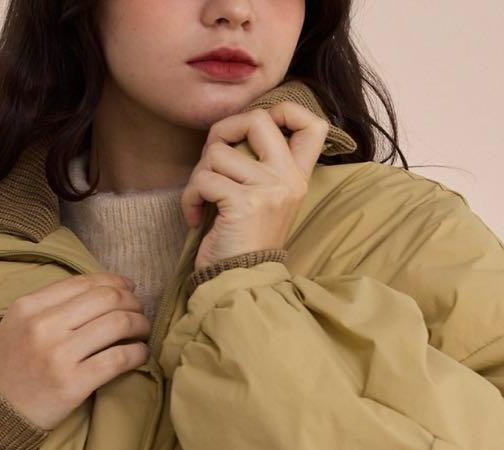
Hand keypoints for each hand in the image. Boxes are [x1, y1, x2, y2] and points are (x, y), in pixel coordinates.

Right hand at [0, 272, 150, 429]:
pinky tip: (141, 355)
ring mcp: (59, 355)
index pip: (83, 282)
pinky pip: (119, 358)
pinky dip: (138, 353)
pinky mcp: (73, 383)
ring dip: (140, 326)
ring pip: (118, 324)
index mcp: (29, 307)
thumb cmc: (9, 368)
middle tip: (140, 313)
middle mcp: (44, 326)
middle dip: (133, 303)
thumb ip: (50, 306)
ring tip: (143, 333)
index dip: (115, 282)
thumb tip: (101, 292)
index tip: (129, 289)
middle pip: (106, 299)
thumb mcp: (18, 325)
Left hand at [180, 101, 328, 274]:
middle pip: (257, 119)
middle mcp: (287, 180)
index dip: (284, 110)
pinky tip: (196, 217)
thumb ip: (261, 168)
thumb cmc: (243, 245)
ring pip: (217, 152)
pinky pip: (204, 179)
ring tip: (202, 202)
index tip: (254, 130)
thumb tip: (233, 129)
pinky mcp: (243, 203)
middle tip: (211, 161)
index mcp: (297, 178)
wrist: (240, 285)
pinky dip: (190, 197)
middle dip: (222, 132)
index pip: (313, 124)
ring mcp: (268, 190)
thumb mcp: (264, 203)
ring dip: (198, 176)